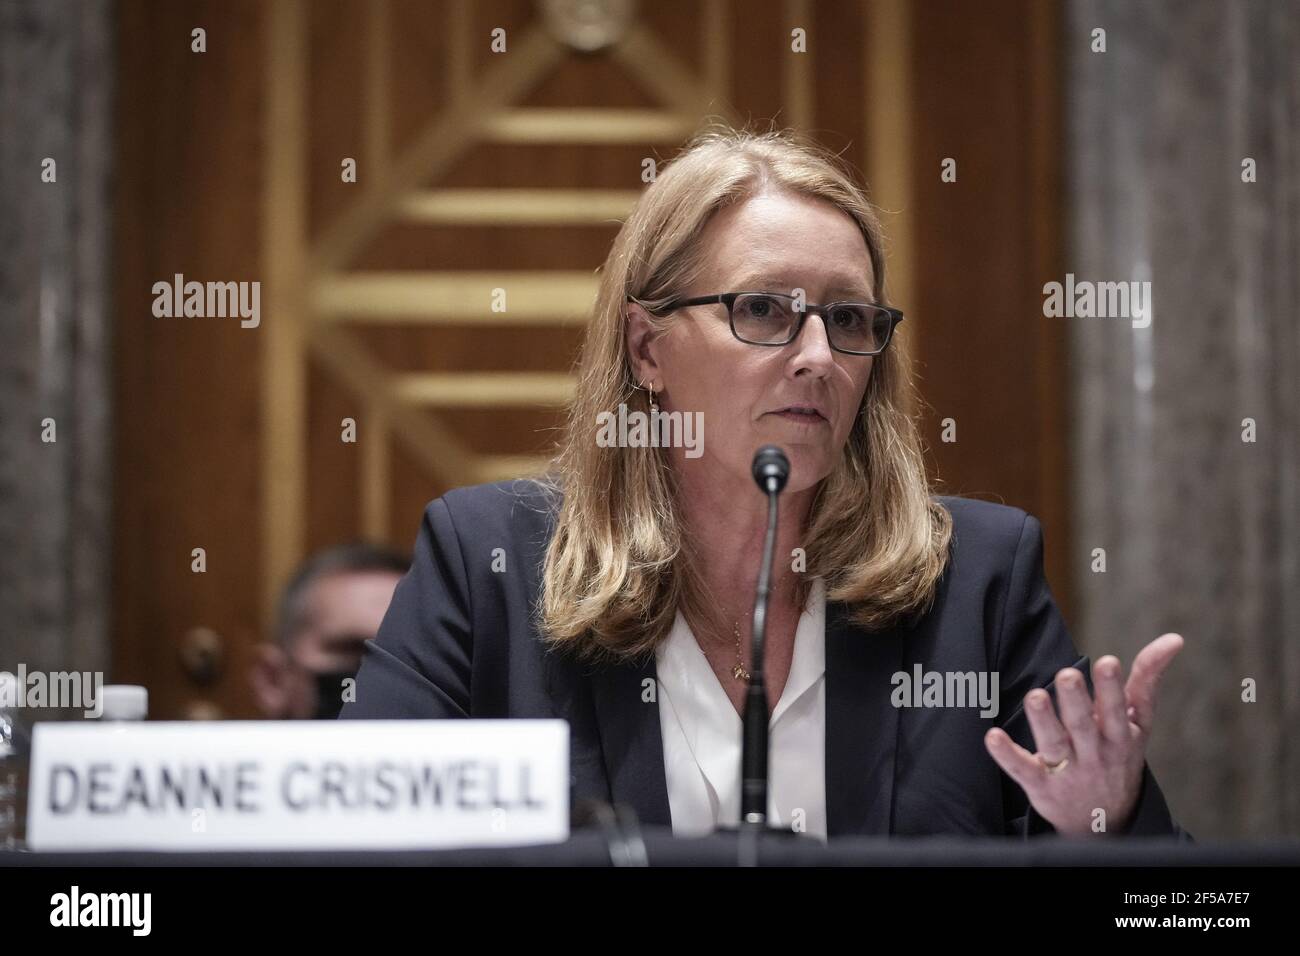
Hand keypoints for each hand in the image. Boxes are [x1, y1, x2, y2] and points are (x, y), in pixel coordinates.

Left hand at [983, 633, 1183, 835]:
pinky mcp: (1041, 786)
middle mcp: (1095, 754)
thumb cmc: (1119, 755)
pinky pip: (1023, 770)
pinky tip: (993, 737)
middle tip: (1067, 675)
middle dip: (1076, 700)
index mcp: (1120, 736)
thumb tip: (1174, 639)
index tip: (1107, 662)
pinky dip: (1007, 755)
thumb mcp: (1139, 724)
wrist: (1104, 823)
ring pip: (1055, 745)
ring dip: (1044, 721)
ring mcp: (1068, 771)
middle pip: (1084, 725)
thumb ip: (1147, 680)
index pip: (1118, 711)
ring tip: (1035, 696)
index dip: (1112, 688)